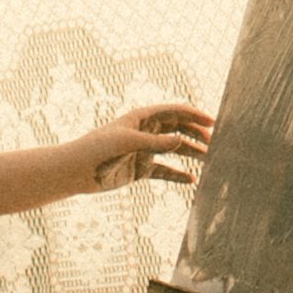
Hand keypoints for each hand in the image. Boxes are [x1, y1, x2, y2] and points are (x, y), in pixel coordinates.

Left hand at [76, 103, 212, 192]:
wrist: (77, 171)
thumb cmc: (99, 150)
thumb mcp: (128, 143)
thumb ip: (156, 143)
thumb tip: (182, 140)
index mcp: (142, 118)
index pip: (174, 112)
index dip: (194, 115)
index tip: (213, 122)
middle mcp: (145, 132)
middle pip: (178, 130)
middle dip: (197, 135)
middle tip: (215, 144)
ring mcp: (144, 150)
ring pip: (174, 150)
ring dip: (191, 154)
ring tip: (209, 161)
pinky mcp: (140, 169)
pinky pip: (164, 171)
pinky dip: (177, 175)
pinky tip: (191, 180)